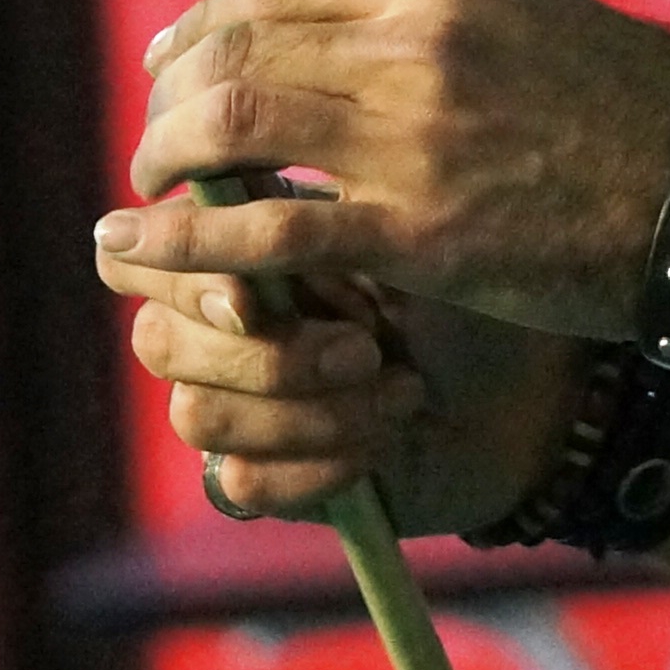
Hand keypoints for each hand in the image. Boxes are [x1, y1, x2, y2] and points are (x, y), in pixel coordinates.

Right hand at [93, 254, 586, 535]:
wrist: (537, 397)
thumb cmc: (475, 292)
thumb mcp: (398, 231)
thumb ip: (303, 208)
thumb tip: (231, 186)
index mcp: (233, 245)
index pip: (132, 250)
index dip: (168, 269)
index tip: (250, 296)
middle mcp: (219, 328)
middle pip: (157, 340)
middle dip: (264, 350)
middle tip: (365, 346)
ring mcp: (237, 407)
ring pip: (196, 414)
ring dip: (305, 409)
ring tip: (397, 389)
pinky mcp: (265, 480)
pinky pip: (242, 483)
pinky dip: (320, 466)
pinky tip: (383, 443)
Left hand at [104, 0, 669, 333]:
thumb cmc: (649, 116)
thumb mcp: (545, 19)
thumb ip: (454, 17)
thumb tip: (377, 27)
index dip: (208, 19)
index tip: (173, 57)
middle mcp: (417, 39)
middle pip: (239, 45)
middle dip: (175, 92)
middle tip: (159, 139)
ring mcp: (411, 133)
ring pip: (231, 121)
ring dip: (167, 155)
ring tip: (150, 194)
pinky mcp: (414, 230)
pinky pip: (266, 230)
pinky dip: (190, 238)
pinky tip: (154, 249)